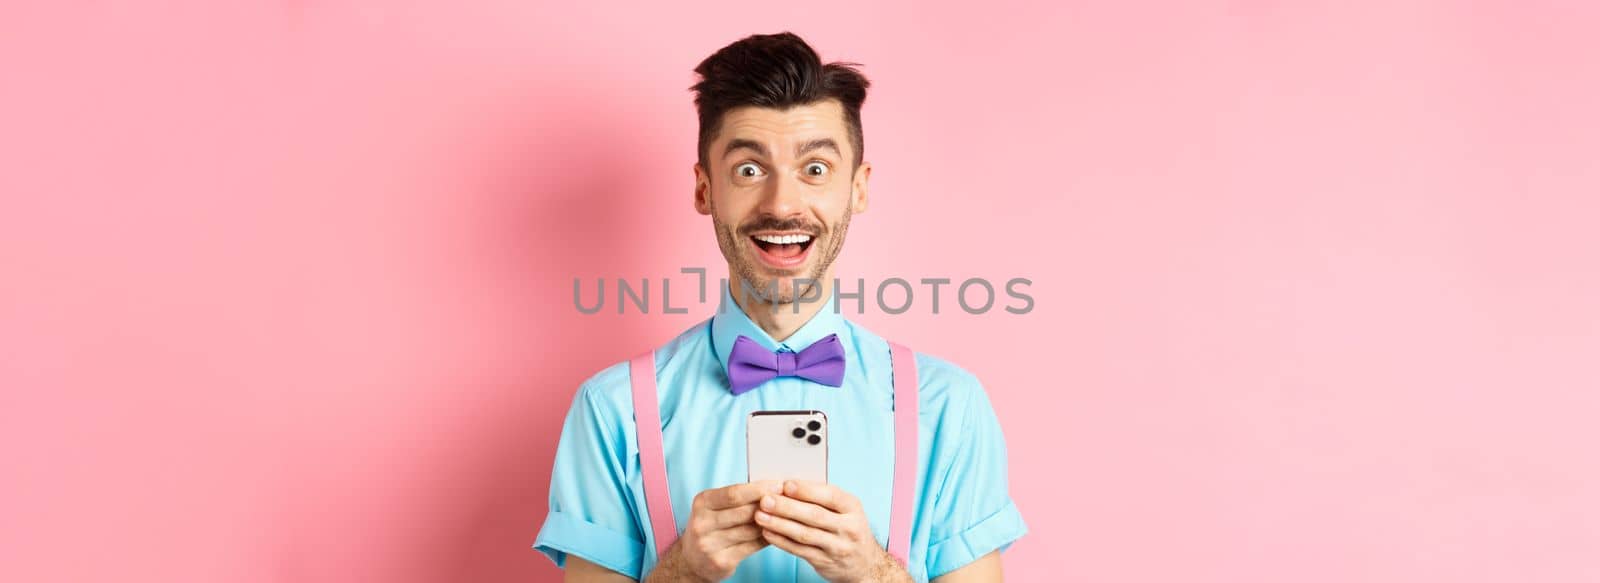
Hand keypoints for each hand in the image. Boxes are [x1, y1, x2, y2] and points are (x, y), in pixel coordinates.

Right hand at [647, 481, 781, 582]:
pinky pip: (752, 547)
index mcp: (702, 503)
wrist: (692, 559)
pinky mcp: (721, 561)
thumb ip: (737, 497)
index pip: (734, 493)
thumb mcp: (713, 506)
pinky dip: (768, 538)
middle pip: (744, 512)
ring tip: (786, 515)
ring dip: (772, 522)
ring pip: (751, 530)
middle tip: (789, 499)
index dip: (758, 489)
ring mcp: (710, 545)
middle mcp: (702, 523)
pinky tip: (777, 531)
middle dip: (769, 504)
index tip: (779, 485)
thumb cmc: (710, 526)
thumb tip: (771, 487)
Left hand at [753, 481, 911, 582]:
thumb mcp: (846, 509)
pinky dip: (781, 541)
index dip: (807, 490)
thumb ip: (822, 498)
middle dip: (787, 507)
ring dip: (779, 524)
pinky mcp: (824, 562)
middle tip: (766, 500)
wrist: (865, 564)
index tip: (786, 484)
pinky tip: (767, 533)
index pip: (830, 496)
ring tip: (760, 516)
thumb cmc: (849, 529)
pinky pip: (799, 551)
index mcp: (852, 507)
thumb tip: (789, 485)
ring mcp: (837, 547)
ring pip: (804, 534)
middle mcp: (848, 527)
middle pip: (814, 515)